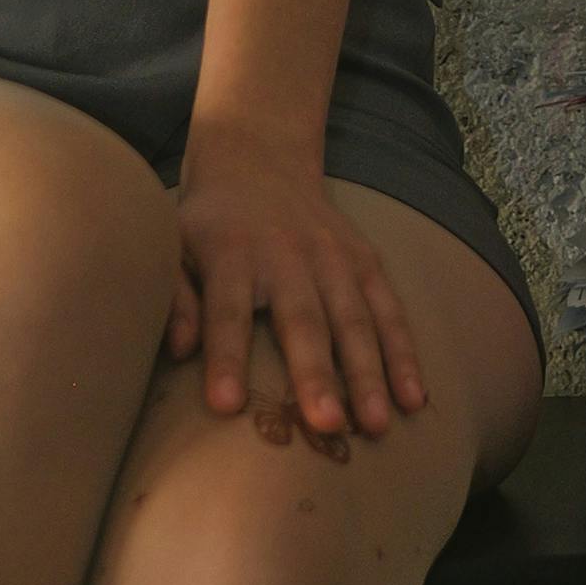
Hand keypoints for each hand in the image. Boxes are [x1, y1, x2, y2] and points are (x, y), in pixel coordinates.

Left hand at [168, 130, 430, 446]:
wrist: (259, 159)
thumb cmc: (208, 224)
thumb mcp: (173, 246)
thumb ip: (176, 297)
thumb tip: (178, 350)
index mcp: (232, 252)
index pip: (228, 310)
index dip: (227, 356)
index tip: (228, 405)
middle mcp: (287, 254)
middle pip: (303, 319)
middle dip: (315, 373)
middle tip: (325, 425)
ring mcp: (333, 256)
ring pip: (354, 319)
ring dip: (368, 373)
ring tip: (376, 424)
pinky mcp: (365, 260)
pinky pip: (388, 310)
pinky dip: (404, 353)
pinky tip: (413, 397)